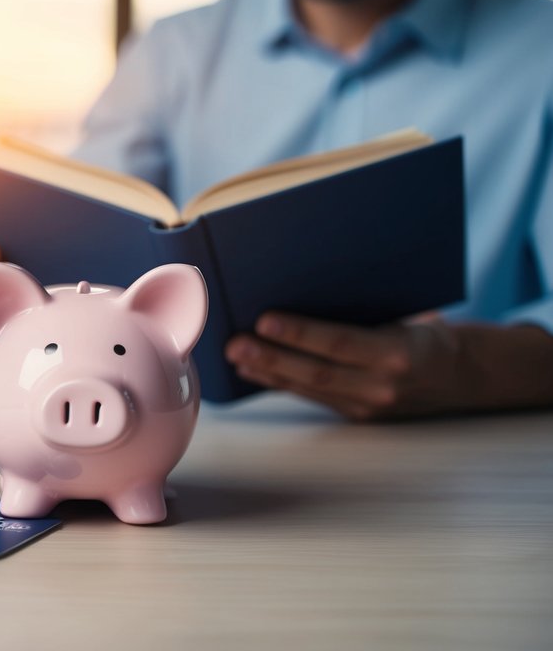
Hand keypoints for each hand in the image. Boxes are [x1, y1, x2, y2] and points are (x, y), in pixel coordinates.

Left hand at [224, 312, 463, 420]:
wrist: (466, 376)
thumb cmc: (430, 333)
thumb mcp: (410, 314)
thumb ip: (365, 307)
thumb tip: (305, 283)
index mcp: (399, 352)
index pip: (340, 342)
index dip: (300, 333)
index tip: (264, 320)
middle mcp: (383, 385)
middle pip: (317, 372)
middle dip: (271, 358)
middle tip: (234, 344)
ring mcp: (369, 406)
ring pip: (309, 389)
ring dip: (267, 373)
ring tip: (234, 358)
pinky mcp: (359, 416)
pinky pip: (313, 398)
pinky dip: (280, 384)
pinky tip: (253, 372)